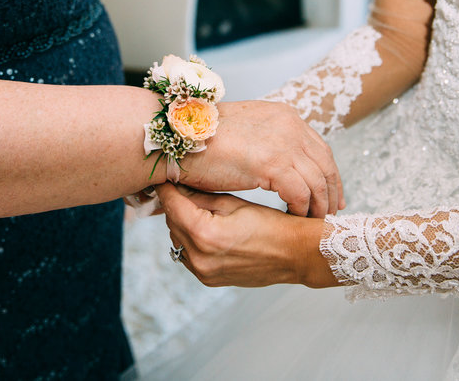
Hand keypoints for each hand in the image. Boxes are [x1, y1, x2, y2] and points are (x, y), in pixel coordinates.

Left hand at [156, 183, 334, 287]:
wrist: (295, 254)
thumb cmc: (271, 225)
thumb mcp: (234, 204)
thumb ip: (202, 198)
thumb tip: (178, 187)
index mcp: (205, 235)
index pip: (173, 206)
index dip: (166, 189)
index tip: (163, 178)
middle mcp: (200, 258)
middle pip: (172, 224)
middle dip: (175, 206)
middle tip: (181, 189)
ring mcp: (204, 273)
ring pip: (178, 240)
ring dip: (182, 223)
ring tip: (196, 207)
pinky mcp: (209, 280)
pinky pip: (188, 256)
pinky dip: (191, 241)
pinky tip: (206, 228)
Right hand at [180, 100, 343, 216]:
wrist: (179, 136)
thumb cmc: (202, 138)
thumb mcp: (246, 132)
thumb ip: (267, 142)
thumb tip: (277, 164)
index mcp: (285, 116)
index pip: (319, 148)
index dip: (328, 173)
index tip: (331, 194)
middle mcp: (290, 125)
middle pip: (326, 163)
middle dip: (331, 191)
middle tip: (330, 213)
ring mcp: (283, 142)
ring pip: (318, 181)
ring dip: (318, 205)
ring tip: (314, 222)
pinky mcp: (273, 162)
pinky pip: (301, 193)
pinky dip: (301, 209)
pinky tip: (294, 218)